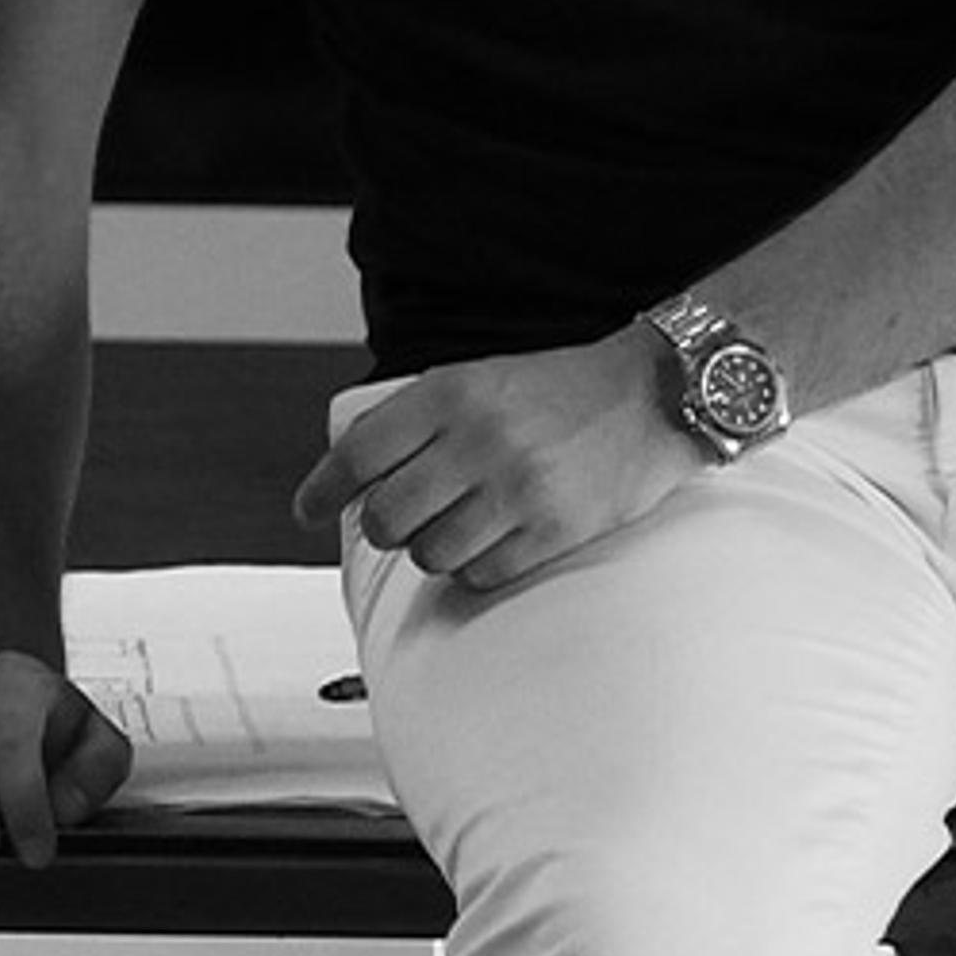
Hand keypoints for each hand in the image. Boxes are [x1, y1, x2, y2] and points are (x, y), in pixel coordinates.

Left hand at [290, 336, 701, 592]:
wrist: (650, 396)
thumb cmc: (555, 389)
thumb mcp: (474, 379)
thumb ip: (412, 419)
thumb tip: (347, 468)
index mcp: (450, 393)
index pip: (359, 453)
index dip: (323, 490)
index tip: (305, 512)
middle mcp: (478, 440)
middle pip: (386, 517)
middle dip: (383, 526)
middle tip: (400, 519)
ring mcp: (518, 489)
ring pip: (430, 554)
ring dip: (432, 549)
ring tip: (458, 524)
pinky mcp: (555, 531)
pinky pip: (482, 576)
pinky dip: (476, 568)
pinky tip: (493, 541)